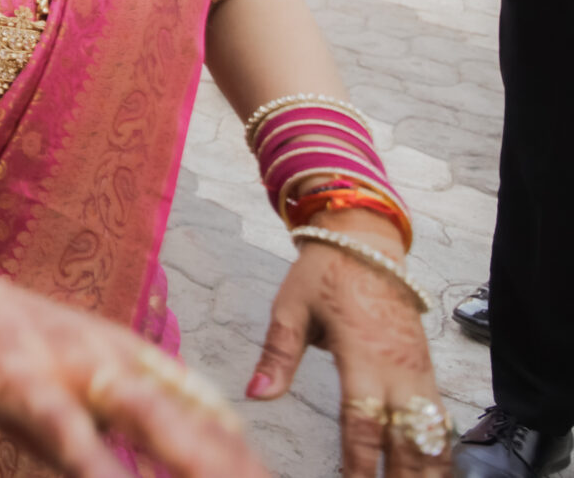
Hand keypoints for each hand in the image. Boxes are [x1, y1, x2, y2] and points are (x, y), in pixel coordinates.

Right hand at [0, 228, 262, 477]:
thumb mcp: (54, 393)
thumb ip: (97, 433)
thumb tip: (120, 472)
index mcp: (125, 356)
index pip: (208, 410)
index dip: (244, 455)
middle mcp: (109, 355)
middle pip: (195, 415)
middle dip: (236, 465)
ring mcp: (65, 361)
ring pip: (148, 414)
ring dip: (194, 460)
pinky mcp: (15, 374)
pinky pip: (63, 424)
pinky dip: (94, 460)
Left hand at [248, 216, 446, 477]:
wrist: (368, 243)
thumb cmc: (324, 275)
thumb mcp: (290, 307)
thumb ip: (277, 354)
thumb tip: (256, 394)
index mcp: (362, 355)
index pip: (362, 421)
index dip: (359, 462)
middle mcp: (398, 370)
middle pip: (408, 440)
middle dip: (401, 476)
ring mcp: (419, 373)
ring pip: (433, 436)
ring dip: (426, 471)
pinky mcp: (428, 373)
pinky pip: (440, 423)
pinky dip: (438, 453)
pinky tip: (429, 473)